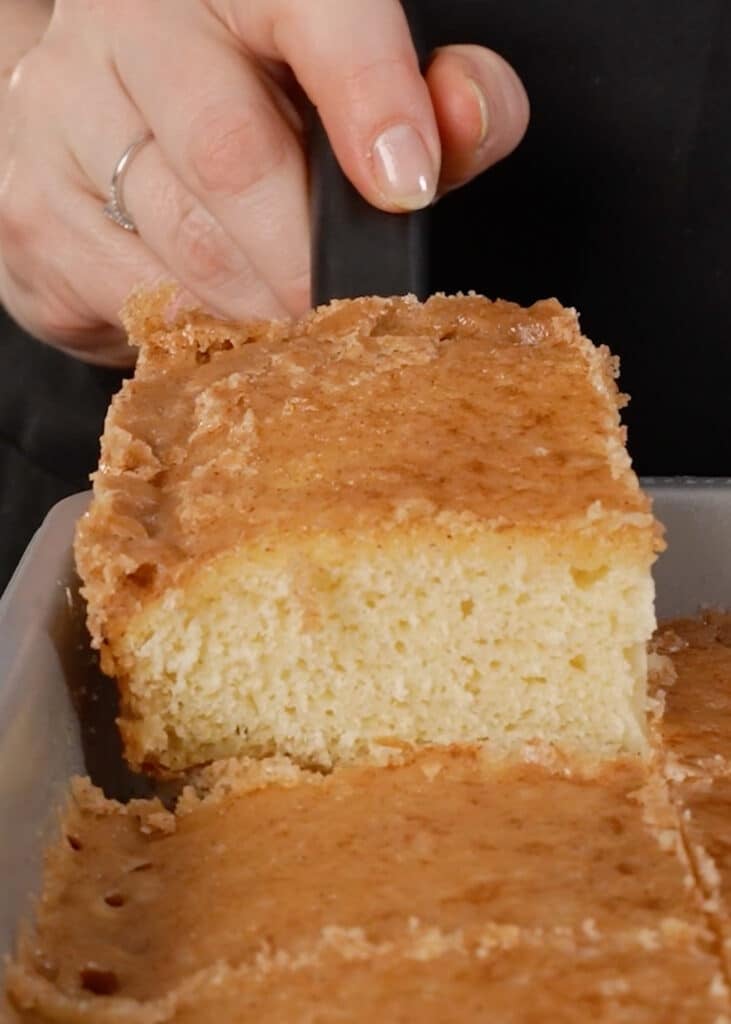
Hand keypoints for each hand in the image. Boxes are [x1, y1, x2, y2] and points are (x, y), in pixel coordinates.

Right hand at [0, 0, 528, 365]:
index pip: (315, 13)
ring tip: (287, 324)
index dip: (371, 99)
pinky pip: (130, 299)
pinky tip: (218, 321)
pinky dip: (194, 331)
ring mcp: (59, 115)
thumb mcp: (347, 83)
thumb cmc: (246, 100)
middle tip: (341, 314)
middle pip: (232, 156)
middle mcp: (129, 25)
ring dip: (256, 308)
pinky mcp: (29, 209)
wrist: (99, 121)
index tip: (407, 187)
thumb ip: (430, 93)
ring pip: (182, 247)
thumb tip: (465, 120)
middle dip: (304, 259)